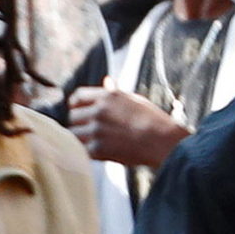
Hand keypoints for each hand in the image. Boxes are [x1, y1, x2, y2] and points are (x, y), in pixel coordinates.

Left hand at [67, 88, 189, 169]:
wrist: (162, 141)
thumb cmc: (152, 121)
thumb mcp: (133, 99)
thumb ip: (114, 92)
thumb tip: (107, 80)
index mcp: (107, 96)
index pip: (77, 96)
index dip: (76, 105)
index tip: (81, 112)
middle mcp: (99, 111)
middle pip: (72, 116)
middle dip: (79, 124)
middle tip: (91, 131)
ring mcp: (96, 130)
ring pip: (73, 134)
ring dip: (82, 139)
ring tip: (96, 142)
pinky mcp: (97, 149)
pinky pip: (82, 150)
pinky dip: (88, 153)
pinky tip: (100, 152)